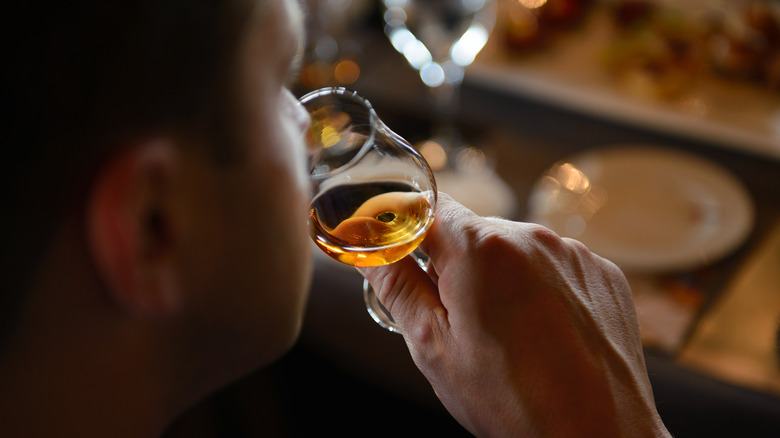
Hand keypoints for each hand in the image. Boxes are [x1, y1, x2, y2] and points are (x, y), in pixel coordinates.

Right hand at [360, 194, 669, 436]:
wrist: (598, 437)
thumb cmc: (511, 401)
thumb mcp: (434, 347)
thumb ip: (397, 286)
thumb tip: (368, 249)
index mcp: (481, 250)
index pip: (427, 209)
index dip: (407, 230)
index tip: (399, 254)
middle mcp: (532, 238)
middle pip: (473, 233)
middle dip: (455, 265)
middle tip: (456, 319)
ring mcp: (574, 254)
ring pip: (515, 252)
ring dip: (500, 279)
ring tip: (507, 336)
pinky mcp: (603, 274)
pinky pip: (555, 268)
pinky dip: (541, 290)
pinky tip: (543, 335)